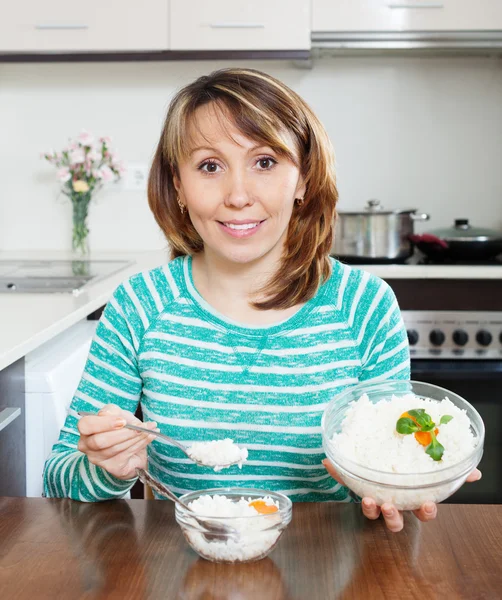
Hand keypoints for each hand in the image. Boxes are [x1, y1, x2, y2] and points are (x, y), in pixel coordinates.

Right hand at [77, 403, 157, 479]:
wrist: (133, 448)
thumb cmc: (122, 429)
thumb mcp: (119, 415)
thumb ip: (112, 411)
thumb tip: (108, 413)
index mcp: (86, 429)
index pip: (85, 425)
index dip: (104, 423)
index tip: (123, 421)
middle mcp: (87, 446)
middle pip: (99, 441)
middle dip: (123, 433)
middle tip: (140, 426)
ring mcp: (98, 459)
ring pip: (115, 448)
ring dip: (135, 437)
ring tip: (149, 429)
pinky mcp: (112, 467)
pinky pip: (126, 454)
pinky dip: (141, 443)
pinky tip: (149, 436)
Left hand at [322, 458, 481, 532]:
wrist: (382, 457)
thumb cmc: (409, 471)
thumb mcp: (430, 471)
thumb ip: (452, 472)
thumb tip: (475, 472)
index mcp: (412, 500)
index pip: (423, 513)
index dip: (425, 511)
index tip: (427, 504)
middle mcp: (394, 504)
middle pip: (395, 521)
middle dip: (393, 517)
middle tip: (389, 506)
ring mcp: (375, 499)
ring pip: (372, 513)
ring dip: (369, 508)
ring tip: (367, 498)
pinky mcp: (356, 487)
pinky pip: (347, 482)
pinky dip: (337, 473)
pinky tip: (330, 463)